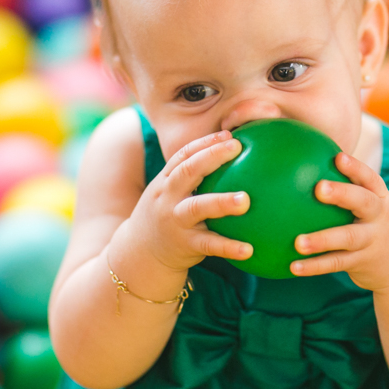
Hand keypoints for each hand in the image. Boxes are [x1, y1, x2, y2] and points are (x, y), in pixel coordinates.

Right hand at [122, 130, 253, 273]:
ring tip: (245, 200)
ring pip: (197, 207)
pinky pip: (209, 245)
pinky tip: (249, 249)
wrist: (140, 254)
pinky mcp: (185, 245)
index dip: (205, 142)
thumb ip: (192, 178)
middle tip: (237, 147)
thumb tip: (233, 156)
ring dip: (221, 202)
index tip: (228, 134)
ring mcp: (175, 221)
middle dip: (211, 156)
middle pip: (187, 172)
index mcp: (166, 182)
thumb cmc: (167, 216)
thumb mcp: (170, 194)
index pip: (183, 155)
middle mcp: (168, 198)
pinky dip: (228, 247)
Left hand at [291, 151, 388, 291]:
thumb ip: (352, 192)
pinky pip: (337, 263)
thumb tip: (307, 168)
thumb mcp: (376, 208)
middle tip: (319, 188)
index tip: (339, 157)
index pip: (370, 179)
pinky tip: (294, 266)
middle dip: (342, 194)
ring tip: (298, 242)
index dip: (356, 168)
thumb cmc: (380, 227)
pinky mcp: (363, 263)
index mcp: (381, 199)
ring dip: (322, 240)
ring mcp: (372, 241)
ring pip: (347, 238)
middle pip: (363, 202)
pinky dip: (315, 266)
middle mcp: (380, 217)